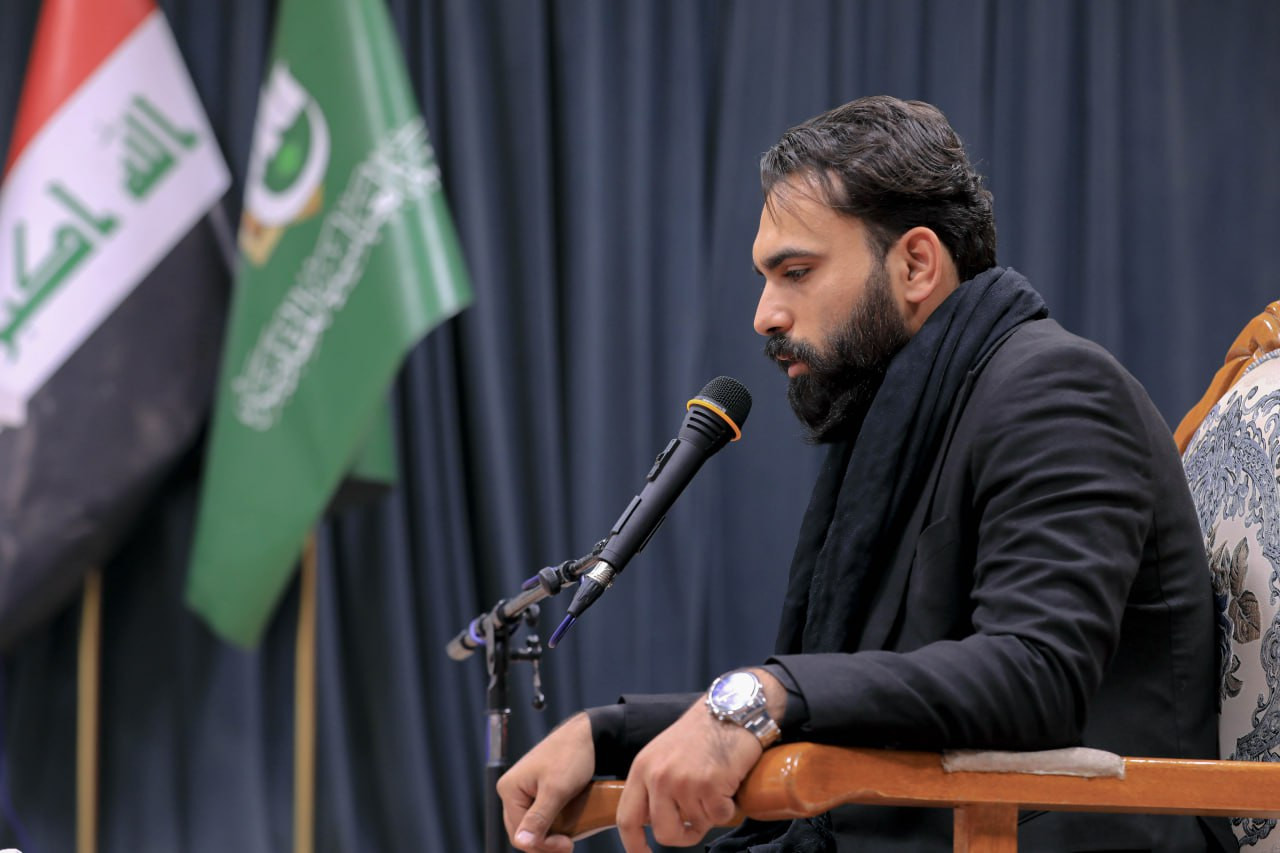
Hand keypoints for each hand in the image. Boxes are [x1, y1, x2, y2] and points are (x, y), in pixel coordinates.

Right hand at [497, 712, 595, 851]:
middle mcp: (512, 790)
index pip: (519, 834)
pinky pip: (539, 815)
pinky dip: (552, 824)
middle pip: (523, 831)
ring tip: (569, 837)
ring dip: (549, 835)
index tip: (568, 846)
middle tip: (569, 845)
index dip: (543, 845)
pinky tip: (566, 825)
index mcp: (509, 789)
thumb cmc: (572, 756)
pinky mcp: (536, 790)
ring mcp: (523, 790)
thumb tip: (521, 842)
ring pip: (532, 825)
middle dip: (545, 842)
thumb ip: (538, 818)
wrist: (588, 735)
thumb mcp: (556, 790)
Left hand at [614, 699, 762, 851]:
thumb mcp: (664, 754)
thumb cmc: (702, 734)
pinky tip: (728, 783)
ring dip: (710, 814)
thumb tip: (652, 824)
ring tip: (716, 787)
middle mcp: (658, 776)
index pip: (627, 818)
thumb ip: (653, 785)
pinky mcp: (710, 785)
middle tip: (696, 827)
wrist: (732, 709)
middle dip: (683, 836)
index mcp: (642, 768)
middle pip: (664, 832)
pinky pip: (719, 817)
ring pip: (697, 825)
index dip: (633, 845)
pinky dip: (728, 807)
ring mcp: (683, 781)